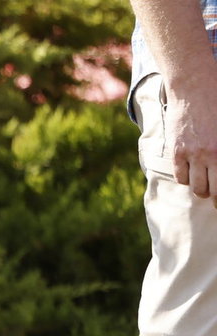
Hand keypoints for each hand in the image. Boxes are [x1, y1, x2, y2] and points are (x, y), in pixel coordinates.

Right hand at [166, 81, 216, 200]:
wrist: (195, 84)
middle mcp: (212, 154)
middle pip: (213, 191)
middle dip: (216, 197)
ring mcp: (193, 154)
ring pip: (197, 188)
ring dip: (202, 190)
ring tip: (205, 186)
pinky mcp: (177, 151)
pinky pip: (181, 177)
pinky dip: (187, 179)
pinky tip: (192, 173)